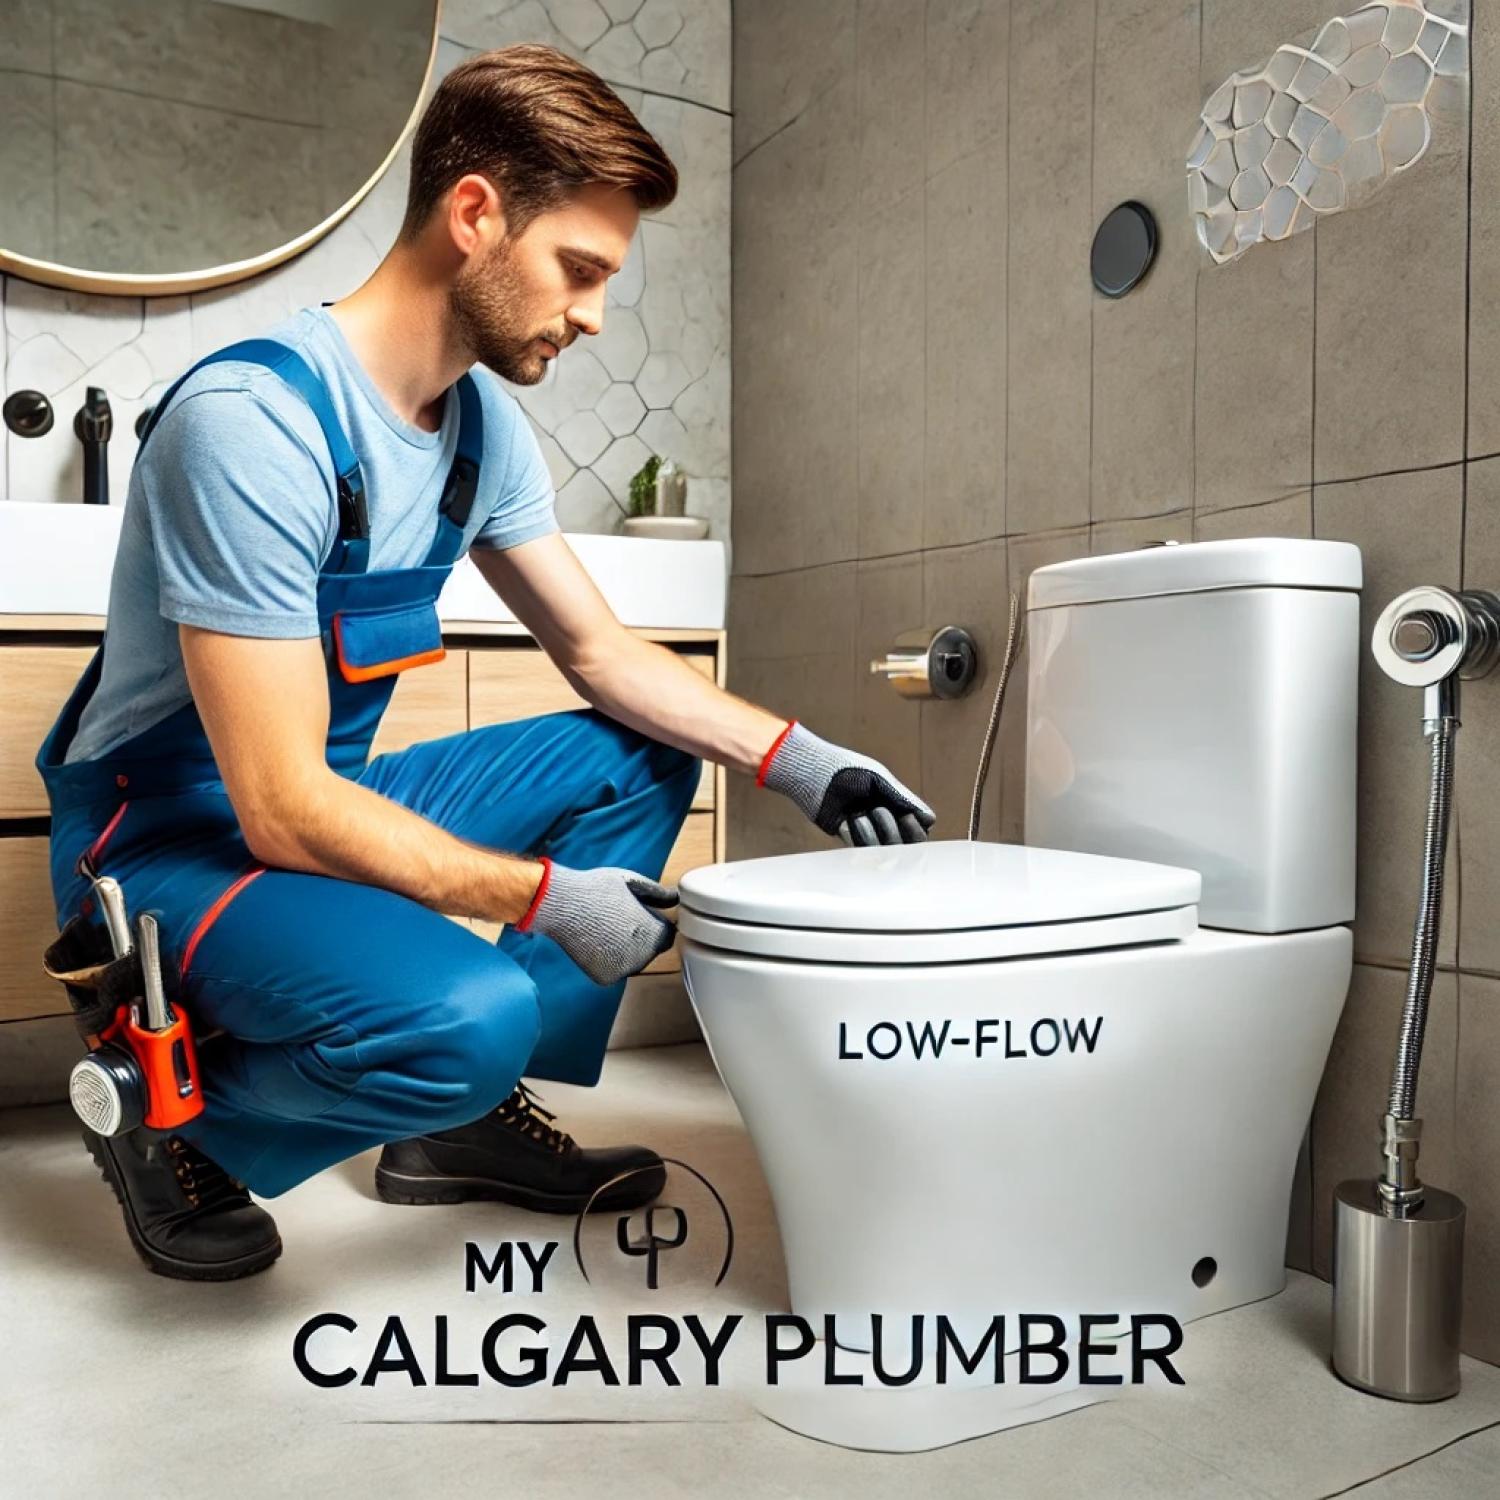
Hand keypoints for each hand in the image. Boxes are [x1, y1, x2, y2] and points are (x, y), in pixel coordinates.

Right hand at [515, 857, 678, 984]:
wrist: (560, 905)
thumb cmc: (595, 889)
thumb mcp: (631, 882)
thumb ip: (657, 893)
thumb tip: (676, 898)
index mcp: (653, 932)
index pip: (668, 934)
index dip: (655, 922)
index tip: (638, 913)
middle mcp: (643, 955)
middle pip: (652, 950)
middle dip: (641, 937)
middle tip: (617, 918)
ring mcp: (624, 969)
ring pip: (634, 962)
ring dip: (626, 950)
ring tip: (605, 927)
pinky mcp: (606, 978)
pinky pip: (615, 970)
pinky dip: (608, 960)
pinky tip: (595, 941)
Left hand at [757, 720, 935, 845]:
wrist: (814, 773)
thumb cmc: (847, 770)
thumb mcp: (879, 782)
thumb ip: (904, 799)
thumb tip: (930, 820)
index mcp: (894, 804)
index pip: (918, 830)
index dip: (916, 830)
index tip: (906, 815)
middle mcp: (883, 821)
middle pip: (905, 847)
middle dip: (895, 832)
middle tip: (879, 810)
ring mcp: (865, 831)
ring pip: (884, 852)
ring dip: (876, 834)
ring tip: (861, 813)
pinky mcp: (846, 839)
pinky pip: (862, 850)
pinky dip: (860, 836)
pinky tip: (850, 819)